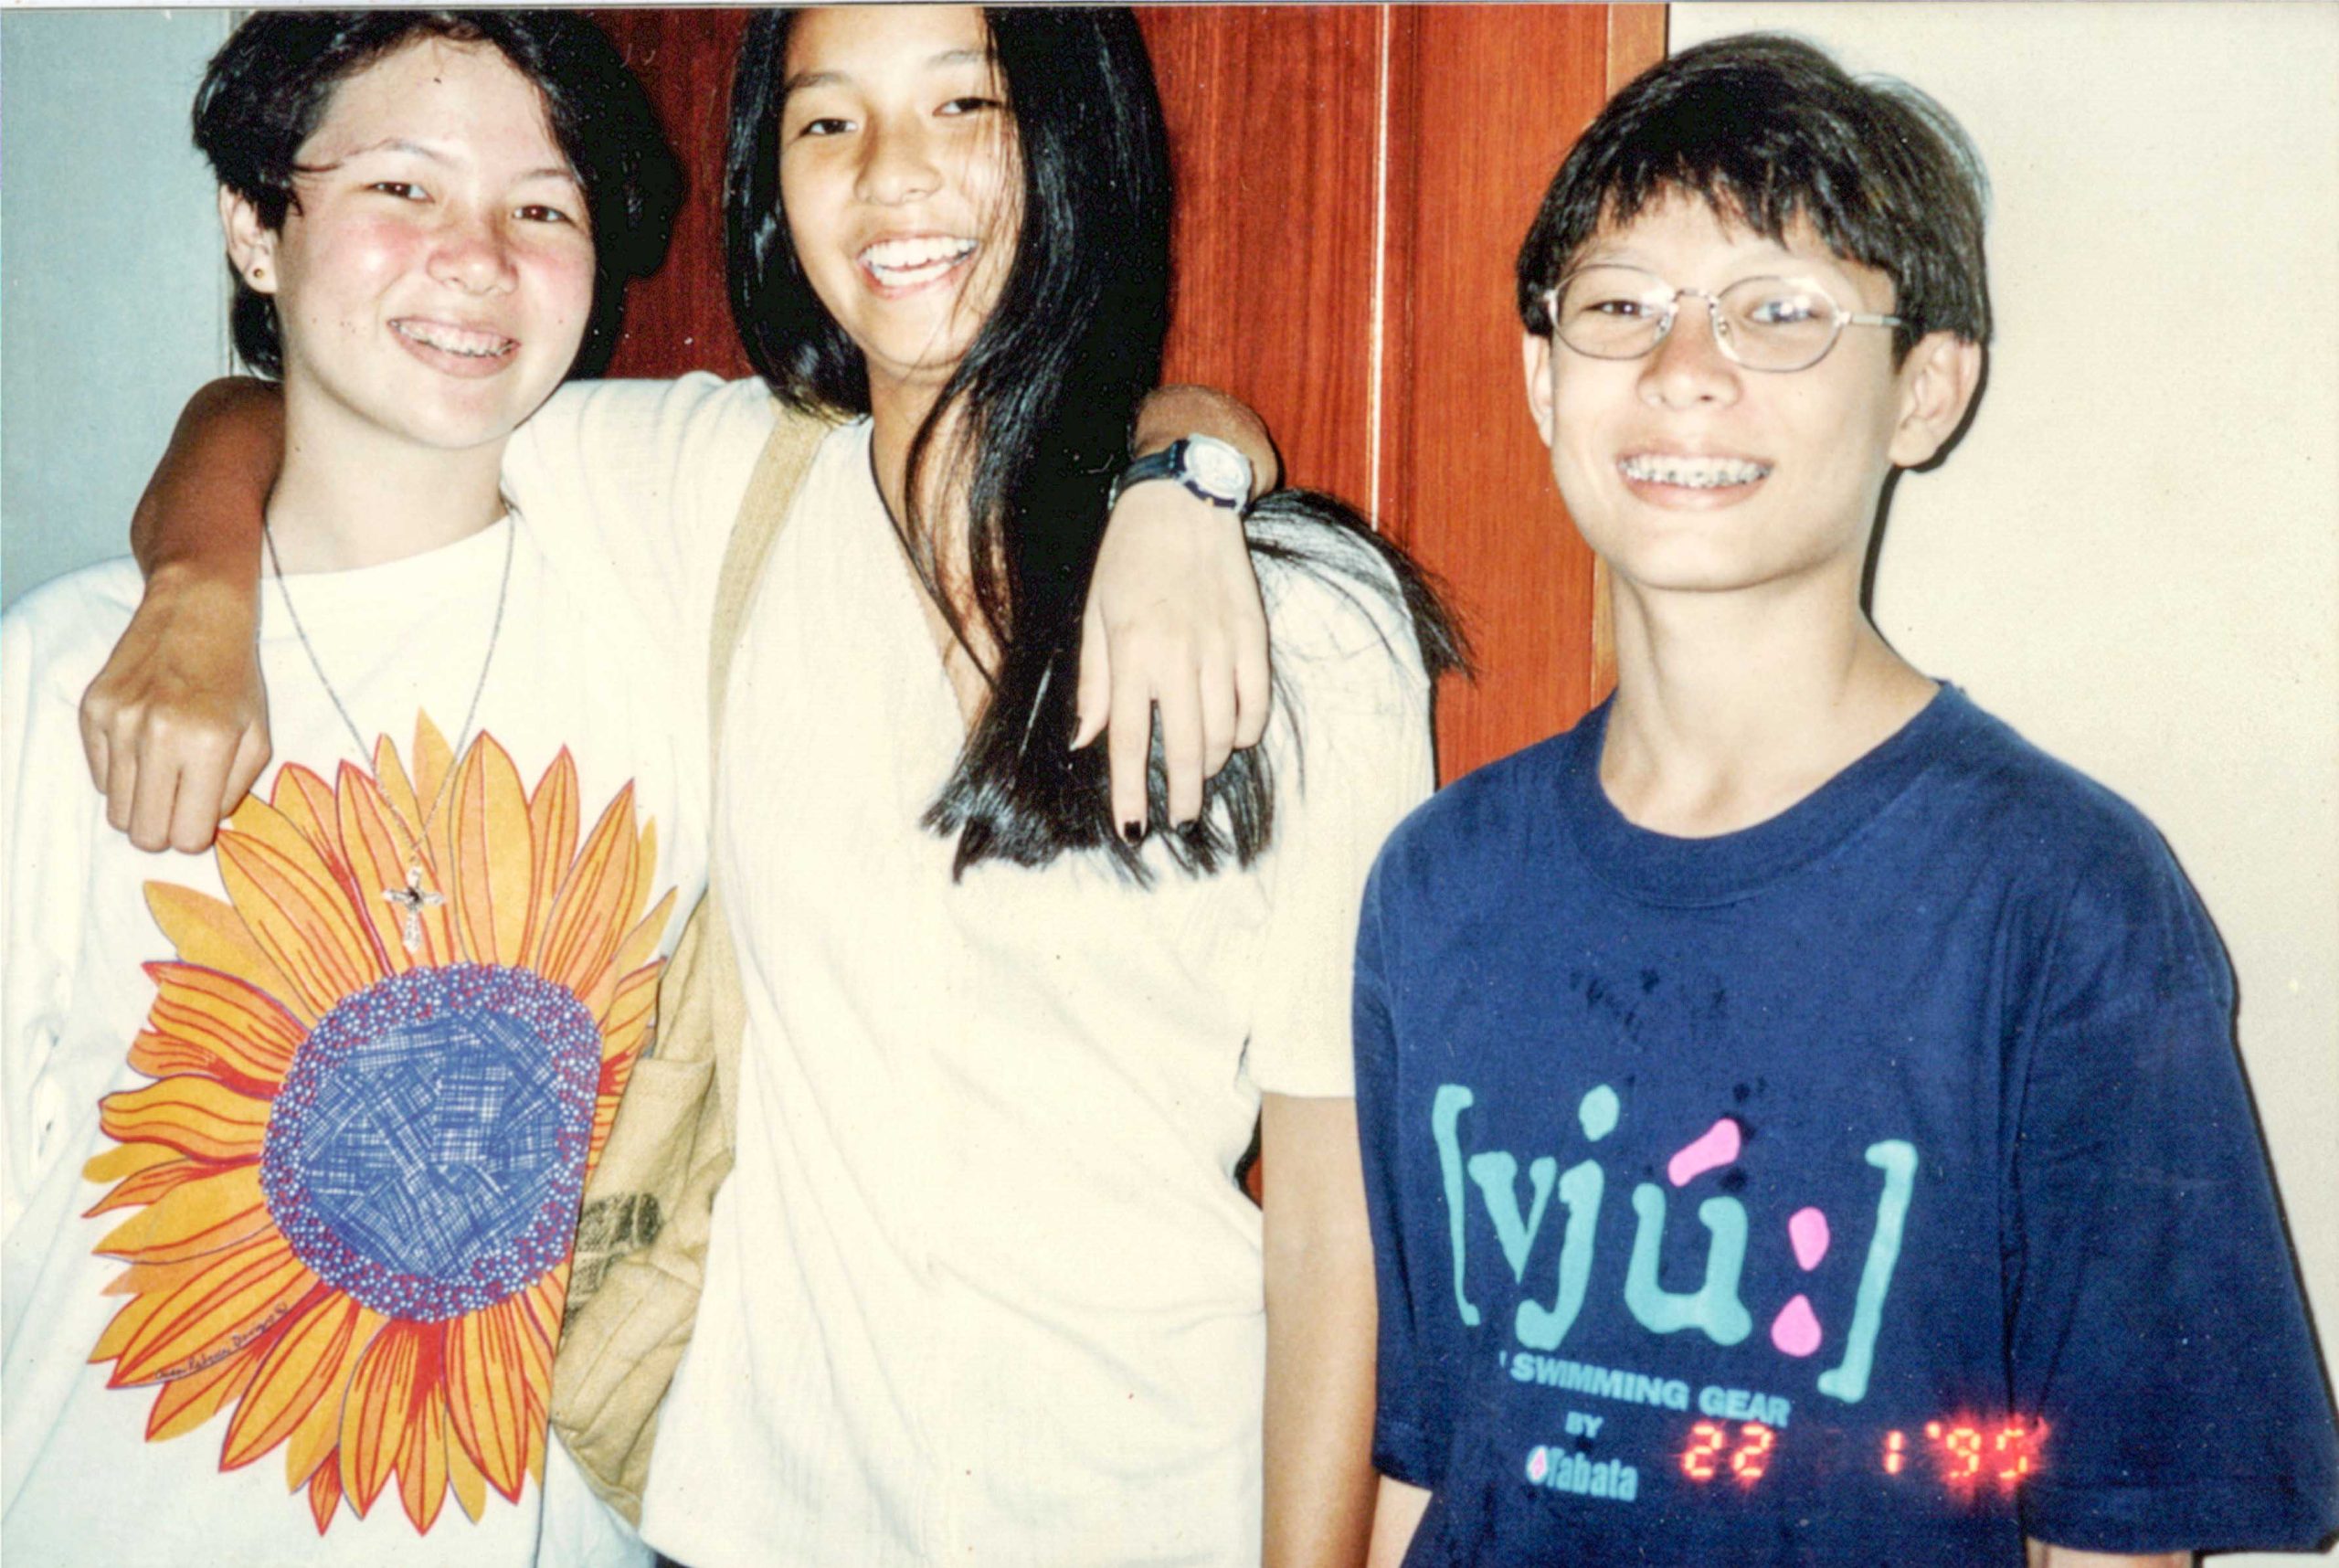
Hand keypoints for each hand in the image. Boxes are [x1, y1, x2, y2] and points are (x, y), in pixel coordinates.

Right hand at [79, 566, 270, 852]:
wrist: (194, 613)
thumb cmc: (234, 679)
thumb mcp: (258, 736)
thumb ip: (234, 791)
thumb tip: (200, 829)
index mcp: (208, 743)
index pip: (185, 836)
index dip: (193, 836)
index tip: (199, 819)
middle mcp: (157, 734)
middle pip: (143, 833)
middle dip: (163, 831)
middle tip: (179, 806)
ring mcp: (117, 722)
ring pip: (117, 811)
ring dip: (142, 804)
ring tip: (165, 773)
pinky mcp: (91, 711)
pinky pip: (100, 777)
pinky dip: (122, 774)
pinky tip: (144, 744)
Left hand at [1076, 481, 1269, 833]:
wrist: (1185, 499)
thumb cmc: (1129, 555)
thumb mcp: (1095, 614)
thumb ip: (1094, 682)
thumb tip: (1085, 740)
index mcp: (1132, 652)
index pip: (1129, 740)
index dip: (1130, 792)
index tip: (1133, 828)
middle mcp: (1178, 656)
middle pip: (1185, 750)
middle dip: (1182, 796)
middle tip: (1178, 819)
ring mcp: (1221, 648)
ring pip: (1224, 733)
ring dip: (1211, 764)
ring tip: (1199, 773)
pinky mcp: (1254, 636)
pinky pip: (1256, 703)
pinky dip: (1247, 730)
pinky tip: (1234, 738)